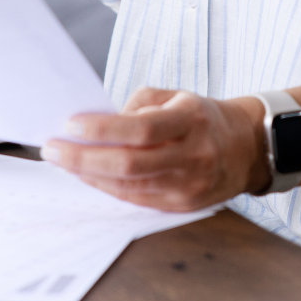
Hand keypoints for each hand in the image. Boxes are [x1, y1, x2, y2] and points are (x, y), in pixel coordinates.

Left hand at [42, 88, 267, 211]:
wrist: (247, 148)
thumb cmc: (203, 117)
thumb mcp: (176, 96)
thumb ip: (138, 105)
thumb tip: (98, 124)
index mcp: (191, 120)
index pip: (141, 128)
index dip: (103, 129)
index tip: (71, 124)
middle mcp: (193, 155)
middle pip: (130, 164)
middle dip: (84, 158)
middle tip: (53, 149)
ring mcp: (190, 185)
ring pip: (129, 186)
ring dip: (90, 175)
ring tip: (64, 162)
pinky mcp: (184, 205)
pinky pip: (137, 200)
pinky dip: (108, 188)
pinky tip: (89, 176)